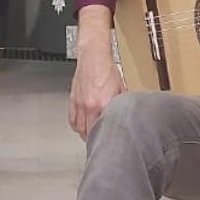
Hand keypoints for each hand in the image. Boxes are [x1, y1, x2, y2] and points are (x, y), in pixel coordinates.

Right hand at [68, 5, 122, 138]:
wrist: (93, 56)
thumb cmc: (106, 70)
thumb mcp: (121, 88)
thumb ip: (121, 104)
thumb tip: (127, 115)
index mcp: (102, 104)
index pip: (101, 130)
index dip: (105, 139)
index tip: (108, 143)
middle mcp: (88, 106)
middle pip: (87, 133)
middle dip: (93, 139)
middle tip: (100, 142)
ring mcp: (79, 104)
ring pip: (78, 128)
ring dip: (84, 133)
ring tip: (91, 135)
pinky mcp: (73, 100)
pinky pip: (72, 119)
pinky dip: (76, 125)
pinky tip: (81, 126)